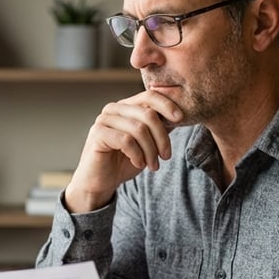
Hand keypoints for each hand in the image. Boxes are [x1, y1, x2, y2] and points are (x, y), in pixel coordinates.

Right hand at [63, 90, 182, 212]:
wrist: (100, 182)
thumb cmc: (123, 162)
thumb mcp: (147, 144)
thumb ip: (158, 128)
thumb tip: (179, 116)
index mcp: (126, 106)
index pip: (149, 96)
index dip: (167, 105)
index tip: (180, 119)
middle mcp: (114, 109)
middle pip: (148, 114)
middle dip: (162, 137)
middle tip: (166, 156)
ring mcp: (104, 119)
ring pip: (139, 128)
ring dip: (150, 150)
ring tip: (152, 165)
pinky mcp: (97, 134)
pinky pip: (126, 140)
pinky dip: (137, 154)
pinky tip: (138, 163)